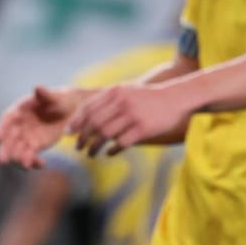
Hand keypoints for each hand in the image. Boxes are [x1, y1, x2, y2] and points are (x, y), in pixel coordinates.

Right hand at [0, 86, 82, 169]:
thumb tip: (37, 87)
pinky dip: (33, 162)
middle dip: (5, 150)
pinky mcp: (33, 147)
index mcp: (19, 110)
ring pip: (16, 151)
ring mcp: (24, 137)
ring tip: (28, 164)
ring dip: (19, 159)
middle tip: (3, 161)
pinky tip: (41, 164)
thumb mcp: (55, 96)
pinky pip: (29, 156)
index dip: (0, 129)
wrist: (71, 111)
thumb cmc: (60, 99)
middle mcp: (18, 126)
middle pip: (7, 140)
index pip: (6, 120)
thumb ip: (46, 94)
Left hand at [68, 83, 191, 156]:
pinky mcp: (143, 128)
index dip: (76, 122)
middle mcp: (122, 102)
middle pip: (94, 123)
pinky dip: (111, 151)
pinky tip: (109, 153)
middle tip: (78, 147)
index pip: (88, 108)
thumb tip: (83, 117)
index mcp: (116, 92)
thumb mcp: (127, 91)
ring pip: (104, 134)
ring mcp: (133, 115)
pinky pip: (120, 143)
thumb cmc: (148, 97)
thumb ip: (108, 100)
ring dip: (93, 147)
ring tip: (90, 153)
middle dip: (82, 137)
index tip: (69, 133)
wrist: (176, 97)